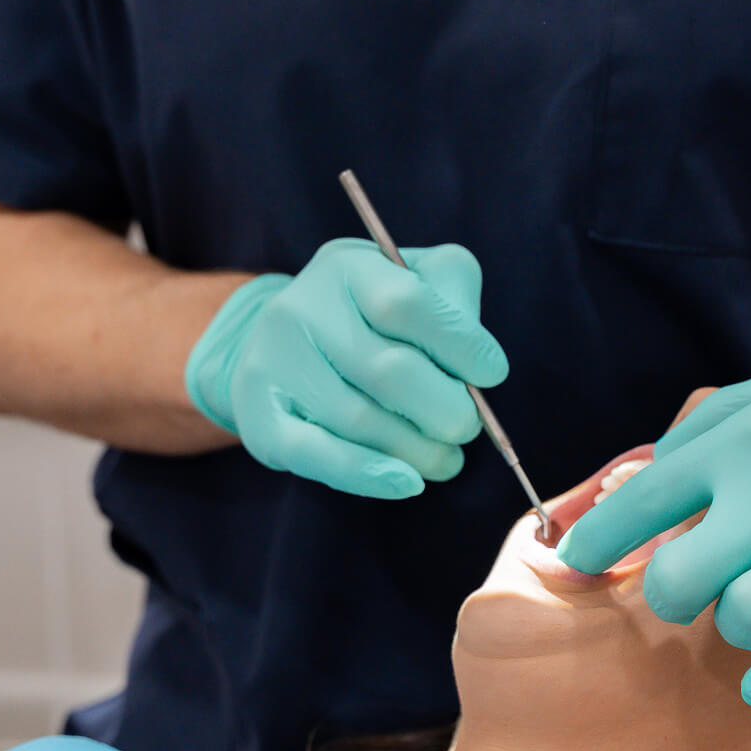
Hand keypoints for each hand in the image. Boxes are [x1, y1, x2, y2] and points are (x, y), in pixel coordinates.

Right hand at [184, 238, 509, 497]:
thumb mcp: (412, 280)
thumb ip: (453, 300)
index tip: (491, 374)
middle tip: (465, 426)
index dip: (461, 345)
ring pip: (361, 421)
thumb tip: (481, 367)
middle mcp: (300, 309)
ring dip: (419, 451)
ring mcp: (274, 364)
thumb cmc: (369, 315)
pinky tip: (407, 482)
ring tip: (445, 458)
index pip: (406, 304)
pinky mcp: (259, 419)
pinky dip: (369, 475)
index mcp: (346, 268)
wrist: (279, 341)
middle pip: (389, 372)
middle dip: (446, 410)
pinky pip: (318, 456)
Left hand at [557, 265, 750, 706]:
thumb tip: (645, 478)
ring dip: (740, 625)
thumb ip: (711, 431)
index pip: (632, 510)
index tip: (575, 568)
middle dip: (676, 593)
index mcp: (741, 439)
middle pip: (674, 584)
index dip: (592, 548)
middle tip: (700, 587)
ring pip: (739, 623)